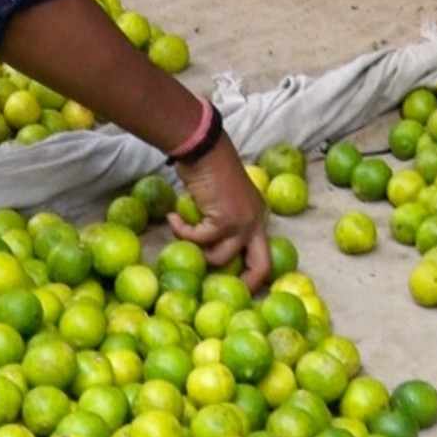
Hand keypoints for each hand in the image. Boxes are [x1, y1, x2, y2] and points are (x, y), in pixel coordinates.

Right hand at [167, 133, 270, 292]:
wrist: (203, 147)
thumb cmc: (207, 166)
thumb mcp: (220, 198)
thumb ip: (220, 220)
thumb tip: (204, 246)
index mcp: (258, 215)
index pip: (263, 254)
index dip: (251, 274)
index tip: (232, 282)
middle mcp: (257, 221)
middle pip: (261, 266)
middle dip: (245, 285)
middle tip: (219, 289)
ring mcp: (244, 222)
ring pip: (220, 258)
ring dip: (196, 249)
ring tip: (180, 230)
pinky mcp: (226, 221)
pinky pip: (199, 241)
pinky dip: (182, 232)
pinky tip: (173, 218)